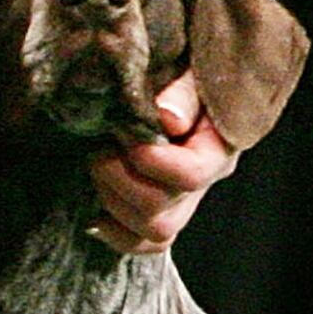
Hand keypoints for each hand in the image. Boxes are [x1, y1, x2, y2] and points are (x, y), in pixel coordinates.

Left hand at [88, 73, 234, 254]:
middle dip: (120, 182)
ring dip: (112, 203)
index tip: (121, 135)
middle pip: (163, 213)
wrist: (168, 80)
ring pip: (154, 233)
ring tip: (97, 165)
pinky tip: (94, 206)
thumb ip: (182, 91)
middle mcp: (205, 182)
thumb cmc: (179, 68)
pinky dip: (113, 232)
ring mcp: (183, 204)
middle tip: (99, 149)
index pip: (191, 175)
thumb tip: (166, 118)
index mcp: (218, 146)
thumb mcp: (188, 68)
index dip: (151, 163)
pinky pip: (142, 245)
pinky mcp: (160, 214)